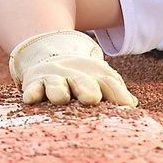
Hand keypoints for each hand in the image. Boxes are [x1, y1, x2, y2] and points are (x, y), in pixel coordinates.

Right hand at [8, 30, 137, 106]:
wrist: (53, 54)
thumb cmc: (83, 78)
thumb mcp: (101, 81)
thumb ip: (115, 92)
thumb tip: (132, 105)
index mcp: (96, 77)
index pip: (110, 84)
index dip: (118, 95)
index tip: (126, 108)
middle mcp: (76, 76)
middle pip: (83, 82)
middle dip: (87, 89)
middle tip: (92, 98)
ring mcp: (54, 78)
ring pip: (56, 85)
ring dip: (58, 90)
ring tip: (60, 97)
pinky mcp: (35, 82)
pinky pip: (33, 88)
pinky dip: (32, 92)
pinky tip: (31, 98)